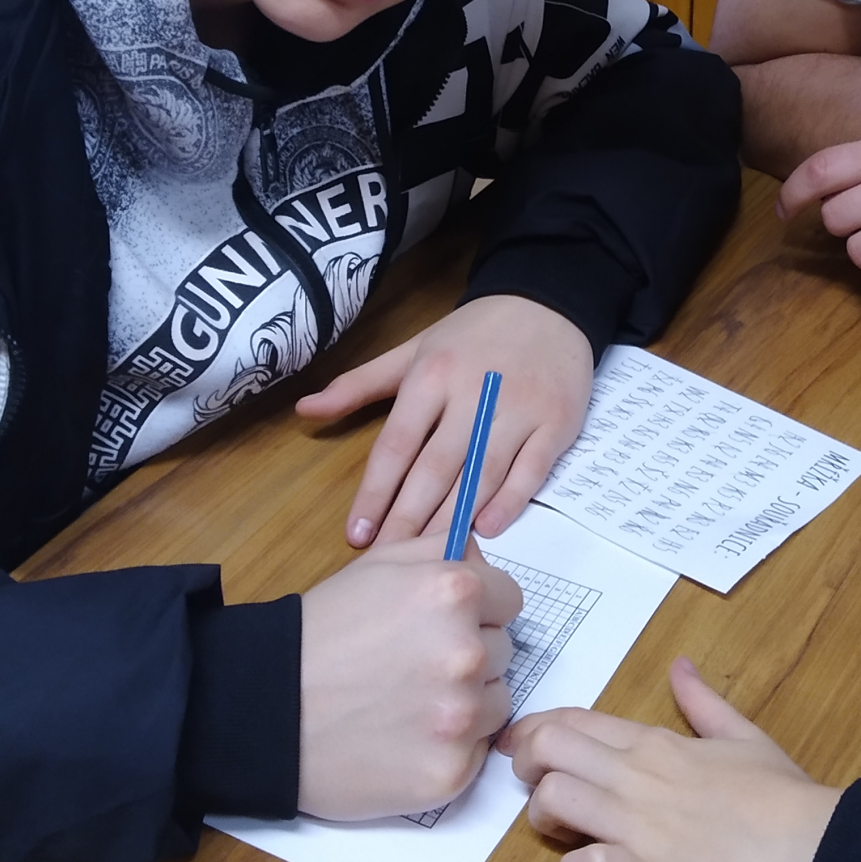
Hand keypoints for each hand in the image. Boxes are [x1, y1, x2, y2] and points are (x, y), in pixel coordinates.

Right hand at [297, 533, 522, 819]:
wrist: (261, 711)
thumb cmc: (319, 634)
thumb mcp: (376, 566)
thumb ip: (441, 548)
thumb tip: (483, 552)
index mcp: (454, 592)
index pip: (510, 599)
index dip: (479, 609)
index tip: (444, 623)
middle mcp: (466, 652)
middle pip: (503, 650)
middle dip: (469, 654)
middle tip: (413, 665)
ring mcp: (460, 718)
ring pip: (497, 702)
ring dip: (465, 702)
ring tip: (407, 702)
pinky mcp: (449, 774)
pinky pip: (475, 754)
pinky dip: (448, 749)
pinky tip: (404, 738)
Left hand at [298, 296, 593, 548]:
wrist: (548, 303)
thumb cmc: (474, 333)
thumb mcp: (413, 349)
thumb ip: (359, 384)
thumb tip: (305, 409)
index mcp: (433, 374)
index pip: (397, 444)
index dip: (375, 492)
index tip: (357, 533)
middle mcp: (473, 393)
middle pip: (436, 467)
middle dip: (409, 518)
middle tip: (389, 558)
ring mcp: (518, 409)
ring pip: (481, 474)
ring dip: (454, 518)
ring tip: (430, 557)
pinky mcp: (555, 423)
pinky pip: (530, 471)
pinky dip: (509, 502)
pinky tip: (487, 528)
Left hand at [504, 657, 841, 861]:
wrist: (814, 853)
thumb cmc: (783, 796)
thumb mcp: (744, 736)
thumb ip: (703, 703)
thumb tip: (679, 665)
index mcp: (655, 744)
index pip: (572, 720)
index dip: (538, 731)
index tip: (529, 749)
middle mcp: (636, 778)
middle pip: (546, 750)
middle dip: (527, 767)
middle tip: (539, 788)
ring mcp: (636, 829)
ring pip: (551, 802)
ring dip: (545, 820)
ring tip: (568, 835)